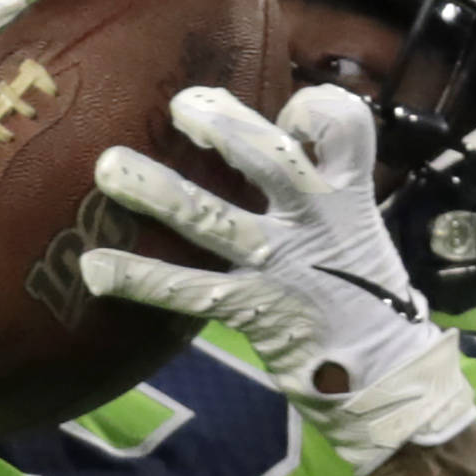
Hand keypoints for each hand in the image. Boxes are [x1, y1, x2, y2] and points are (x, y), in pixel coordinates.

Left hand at [80, 84, 475, 475]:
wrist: (380, 369)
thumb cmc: (356, 284)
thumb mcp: (354, 222)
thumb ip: (315, 177)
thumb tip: (271, 128)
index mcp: (346, 193)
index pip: (345, 127)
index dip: (314, 109)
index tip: (287, 113)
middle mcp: (314, 220)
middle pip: (272, 160)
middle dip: (224, 127)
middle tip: (180, 105)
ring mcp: (280, 264)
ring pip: (214, 218)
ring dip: (159, 191)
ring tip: (108, 168)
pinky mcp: (251, 308)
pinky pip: (186, 290)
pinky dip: (138, 277)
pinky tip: (95, 267)